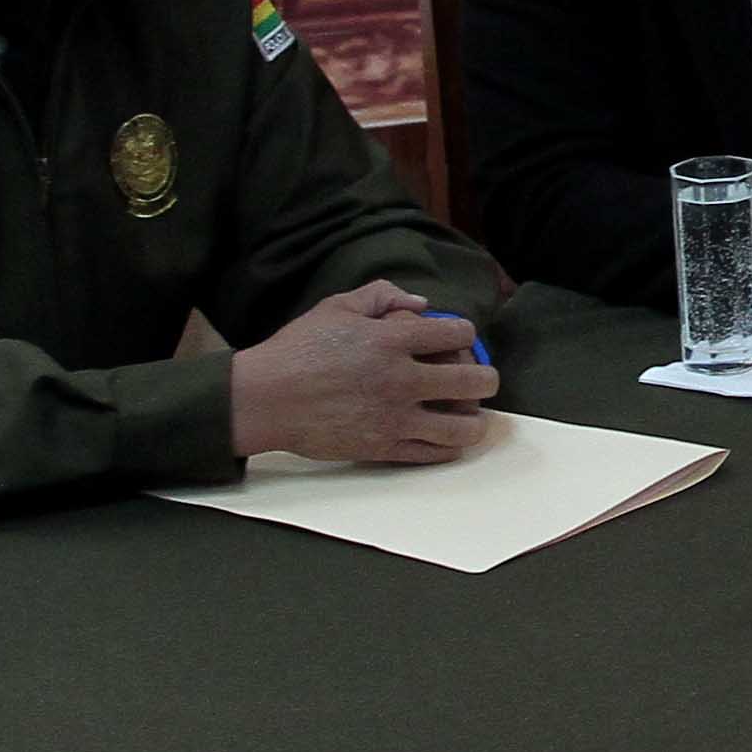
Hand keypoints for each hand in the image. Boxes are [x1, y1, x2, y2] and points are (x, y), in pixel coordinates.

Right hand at [228, 281, 497, 462]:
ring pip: (462, 428)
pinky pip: (432, 454)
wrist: (264, 399)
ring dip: (475, 420)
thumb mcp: (337, 307)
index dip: (466, 334)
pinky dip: (449, 447)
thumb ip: (382, 296)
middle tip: (482, 379)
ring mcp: (394, 419)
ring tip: (471, 414)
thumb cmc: (297, 350)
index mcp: (393, 341)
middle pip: (473, 382)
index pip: (458, 335)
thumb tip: (420, 303)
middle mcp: (401, 381)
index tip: (460, 339)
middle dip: (486, 378)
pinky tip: (447, 437)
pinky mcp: (382, 449)